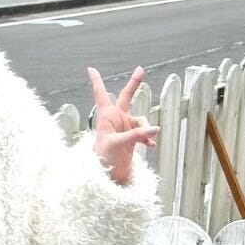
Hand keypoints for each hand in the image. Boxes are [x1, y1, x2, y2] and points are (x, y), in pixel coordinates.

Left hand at [88, 66, 158, 185]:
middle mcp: (115, 119)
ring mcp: (124, 127)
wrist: (109, 175)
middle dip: (134, 84)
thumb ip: (136, 135)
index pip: (100, 94)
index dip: (96, 81)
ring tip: (148, 141)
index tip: (90, 68)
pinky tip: (151, 146)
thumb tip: (154, 128)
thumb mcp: (118, 144)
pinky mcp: (131, 137)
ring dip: (145, 128)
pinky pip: (144, 132)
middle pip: (126, 97)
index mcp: (105, 116)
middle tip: (140, 69)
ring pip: (140, 119)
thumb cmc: (105, 158)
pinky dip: (148, 137)